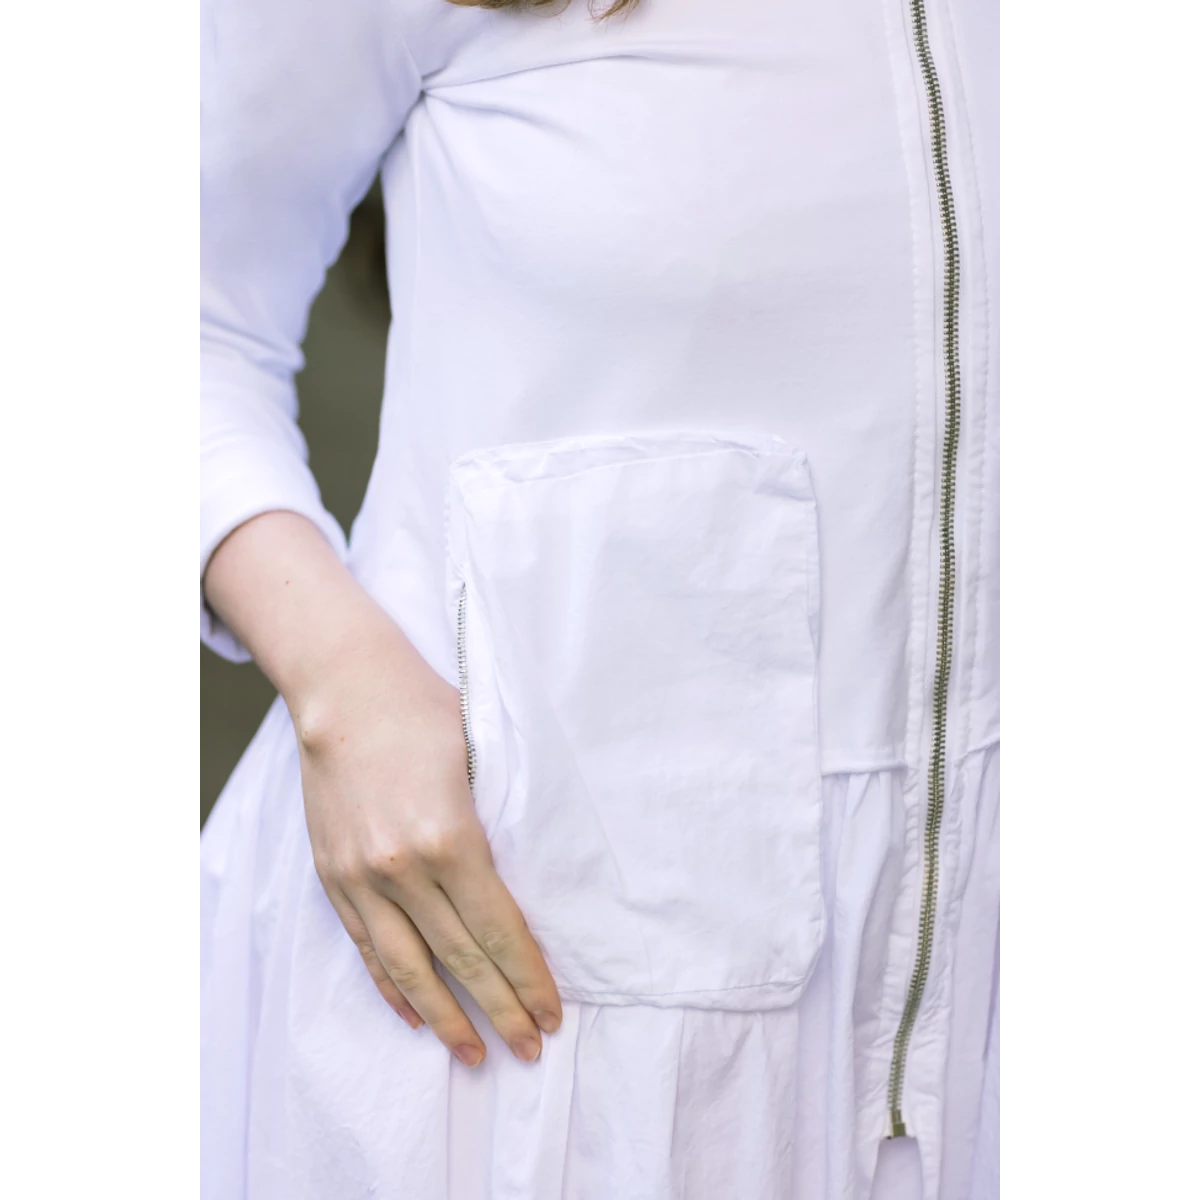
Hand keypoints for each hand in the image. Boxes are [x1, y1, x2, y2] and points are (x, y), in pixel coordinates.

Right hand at [295, 630, 562, 1066]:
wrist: (346, 688)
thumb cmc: (426, 713)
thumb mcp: (483, 761)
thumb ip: (499, 831)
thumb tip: (528, 891)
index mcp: (450, 838)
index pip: (498, 930)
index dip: (527, 978)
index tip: (551, 1014)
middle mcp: (401, 868)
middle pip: (460, 958)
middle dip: (500, 1009)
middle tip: (529, 1048)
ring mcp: (361, 876)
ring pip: (409, 967)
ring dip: (447, 1016)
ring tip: (474, 1054)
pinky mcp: (333, 875)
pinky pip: (366, 946)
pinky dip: (392, 986)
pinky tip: (416, 1015)